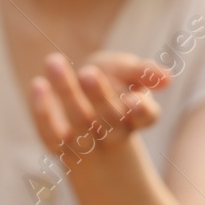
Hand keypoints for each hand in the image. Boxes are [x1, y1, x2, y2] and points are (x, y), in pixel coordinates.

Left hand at [28, 51, 169, 158]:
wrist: (81, 123)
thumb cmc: (110, 86)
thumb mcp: (125, 73)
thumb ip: (143, 71)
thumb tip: (167, 79)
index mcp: (135, 117)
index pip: (145, 117)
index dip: (141, 110)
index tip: (133, 99)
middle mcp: (113, 133)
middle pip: (109, 119)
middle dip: (99, 96)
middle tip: (87, 72)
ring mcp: (86, 142)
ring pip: (79, 124)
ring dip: (67, 93)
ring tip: (55, 60)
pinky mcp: (59, 144)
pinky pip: (50, 133)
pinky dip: (42, 111)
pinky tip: (37, 84)